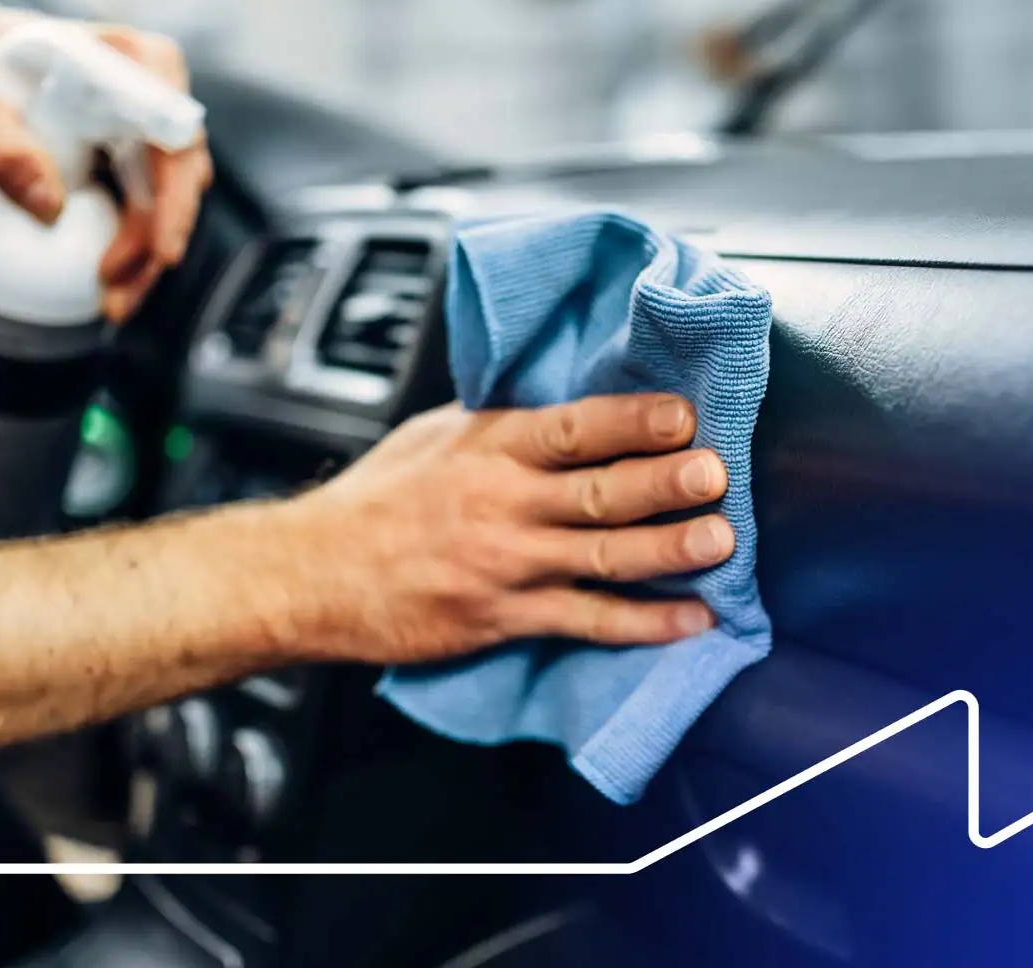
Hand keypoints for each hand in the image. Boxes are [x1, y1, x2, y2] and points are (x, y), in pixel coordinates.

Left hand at [0, 25, 213, 322]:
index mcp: (140, 61)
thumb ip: (5, 149)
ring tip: (111, 304)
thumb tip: (49, 210)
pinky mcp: (145, 156)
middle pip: (182, 179)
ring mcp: (159, 127)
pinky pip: (150, 208)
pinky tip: (111, 284)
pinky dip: (134, 248)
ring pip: (170, 202)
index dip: (175, 199)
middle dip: (156, 244)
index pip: (175, 137)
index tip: (163, 252)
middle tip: (115, 296)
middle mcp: (165, 92)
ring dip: (146, 257)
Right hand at [277, 394, 734, 664]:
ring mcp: (506, 564)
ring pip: (603, 556)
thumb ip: (502, 425)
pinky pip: (585, 621)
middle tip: (715, 473)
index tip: (683, 413)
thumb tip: (572, 408)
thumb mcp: (434, 436)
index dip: (632, 420)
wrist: (311, 574)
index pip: (574, 427)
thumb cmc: (374, 501)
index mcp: (489, 446)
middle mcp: (503, 502)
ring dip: (668, 549)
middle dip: (664, 482)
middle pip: (599, 490)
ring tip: (721, 542)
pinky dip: (642, 624)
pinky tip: (689, 620)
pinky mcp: (503, 617)